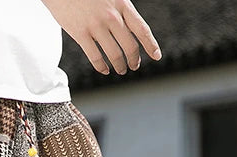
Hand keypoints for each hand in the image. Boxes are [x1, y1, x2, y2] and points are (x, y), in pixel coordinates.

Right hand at [41, 0, 161, 74]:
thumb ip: (119, 9)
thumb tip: (126, 29)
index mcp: (122, 3)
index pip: (142, 29)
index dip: (151, 45)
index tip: (156, 56)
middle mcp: (111, 16)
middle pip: (130, 45)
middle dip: (134, 60)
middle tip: (134, 66)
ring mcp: (96, 26)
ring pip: (114, 54)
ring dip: (119, 66)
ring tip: (120, 70)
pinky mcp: (80, 34)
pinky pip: (95, 57)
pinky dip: (101, 67)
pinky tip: (104, 69)